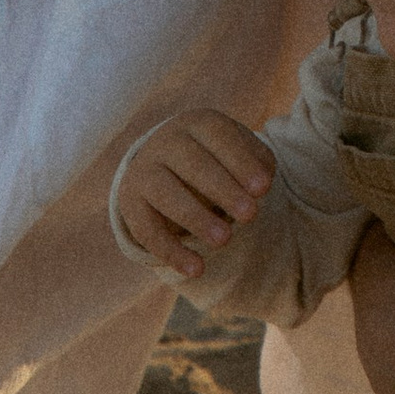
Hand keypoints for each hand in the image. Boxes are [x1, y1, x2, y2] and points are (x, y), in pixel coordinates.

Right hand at [114, 111, 275, 284]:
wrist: (168, 167)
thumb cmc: (217, 160)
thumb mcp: (240, 155)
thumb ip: (258, 165)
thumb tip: (262, 183)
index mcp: (197, 123)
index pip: (218, 135)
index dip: (240, 161)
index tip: (264, 189)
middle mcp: (166, 142)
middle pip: (192, 162)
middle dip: (222, 189)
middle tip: (251, 216)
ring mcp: (143, 171)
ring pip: (164, 192)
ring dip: (194, 217)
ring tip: (225, 241)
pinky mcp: (130, 203)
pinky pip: (147, 229)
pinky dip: (171, 251)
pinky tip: (197, 270)